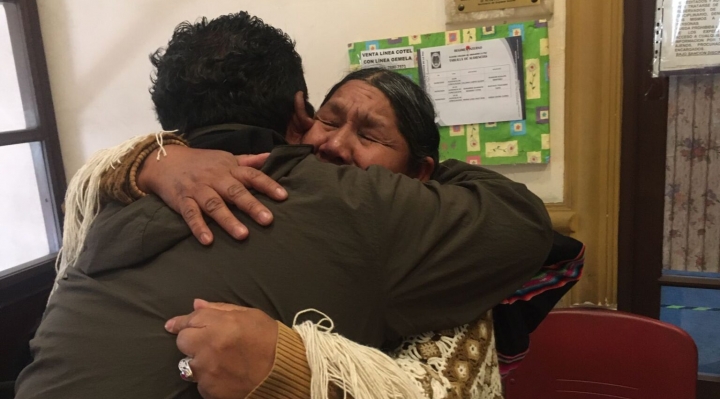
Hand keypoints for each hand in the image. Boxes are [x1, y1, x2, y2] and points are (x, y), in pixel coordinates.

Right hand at [137, 147, 287, 243]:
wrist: (164, 160)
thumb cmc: (201, 162)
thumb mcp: (226, 158)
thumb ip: (248, 161)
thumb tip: (271, 156)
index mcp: (229, 168)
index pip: (252, 175)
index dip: (268, 185)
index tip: (283, 197)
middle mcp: (215, 178)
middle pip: (235, 192)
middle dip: (252, 206)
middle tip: (268, 220)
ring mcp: (198, 190)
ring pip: (214, 205)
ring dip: (228, 220)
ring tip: (243, 234)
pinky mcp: (181, 200)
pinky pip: (190, 215)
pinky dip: (198, 227)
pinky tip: (208, 241)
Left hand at [165, 299, 278, 398]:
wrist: (284, 372)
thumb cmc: (270, 339)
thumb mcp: (249, 315)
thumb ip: (219, 310)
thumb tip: (196, 305)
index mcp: (220, 325)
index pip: (190, 320)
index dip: (181, 322)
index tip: (172, 325)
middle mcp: (209, 348)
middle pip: (183, 342)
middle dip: (192, 341)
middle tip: (208, 343)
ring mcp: (208, 371)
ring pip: (189, 364)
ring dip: (200, 361)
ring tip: (220, 361)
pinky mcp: (210, 390)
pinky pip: (200, 382)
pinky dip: (208, 378)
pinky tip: (224, 374)